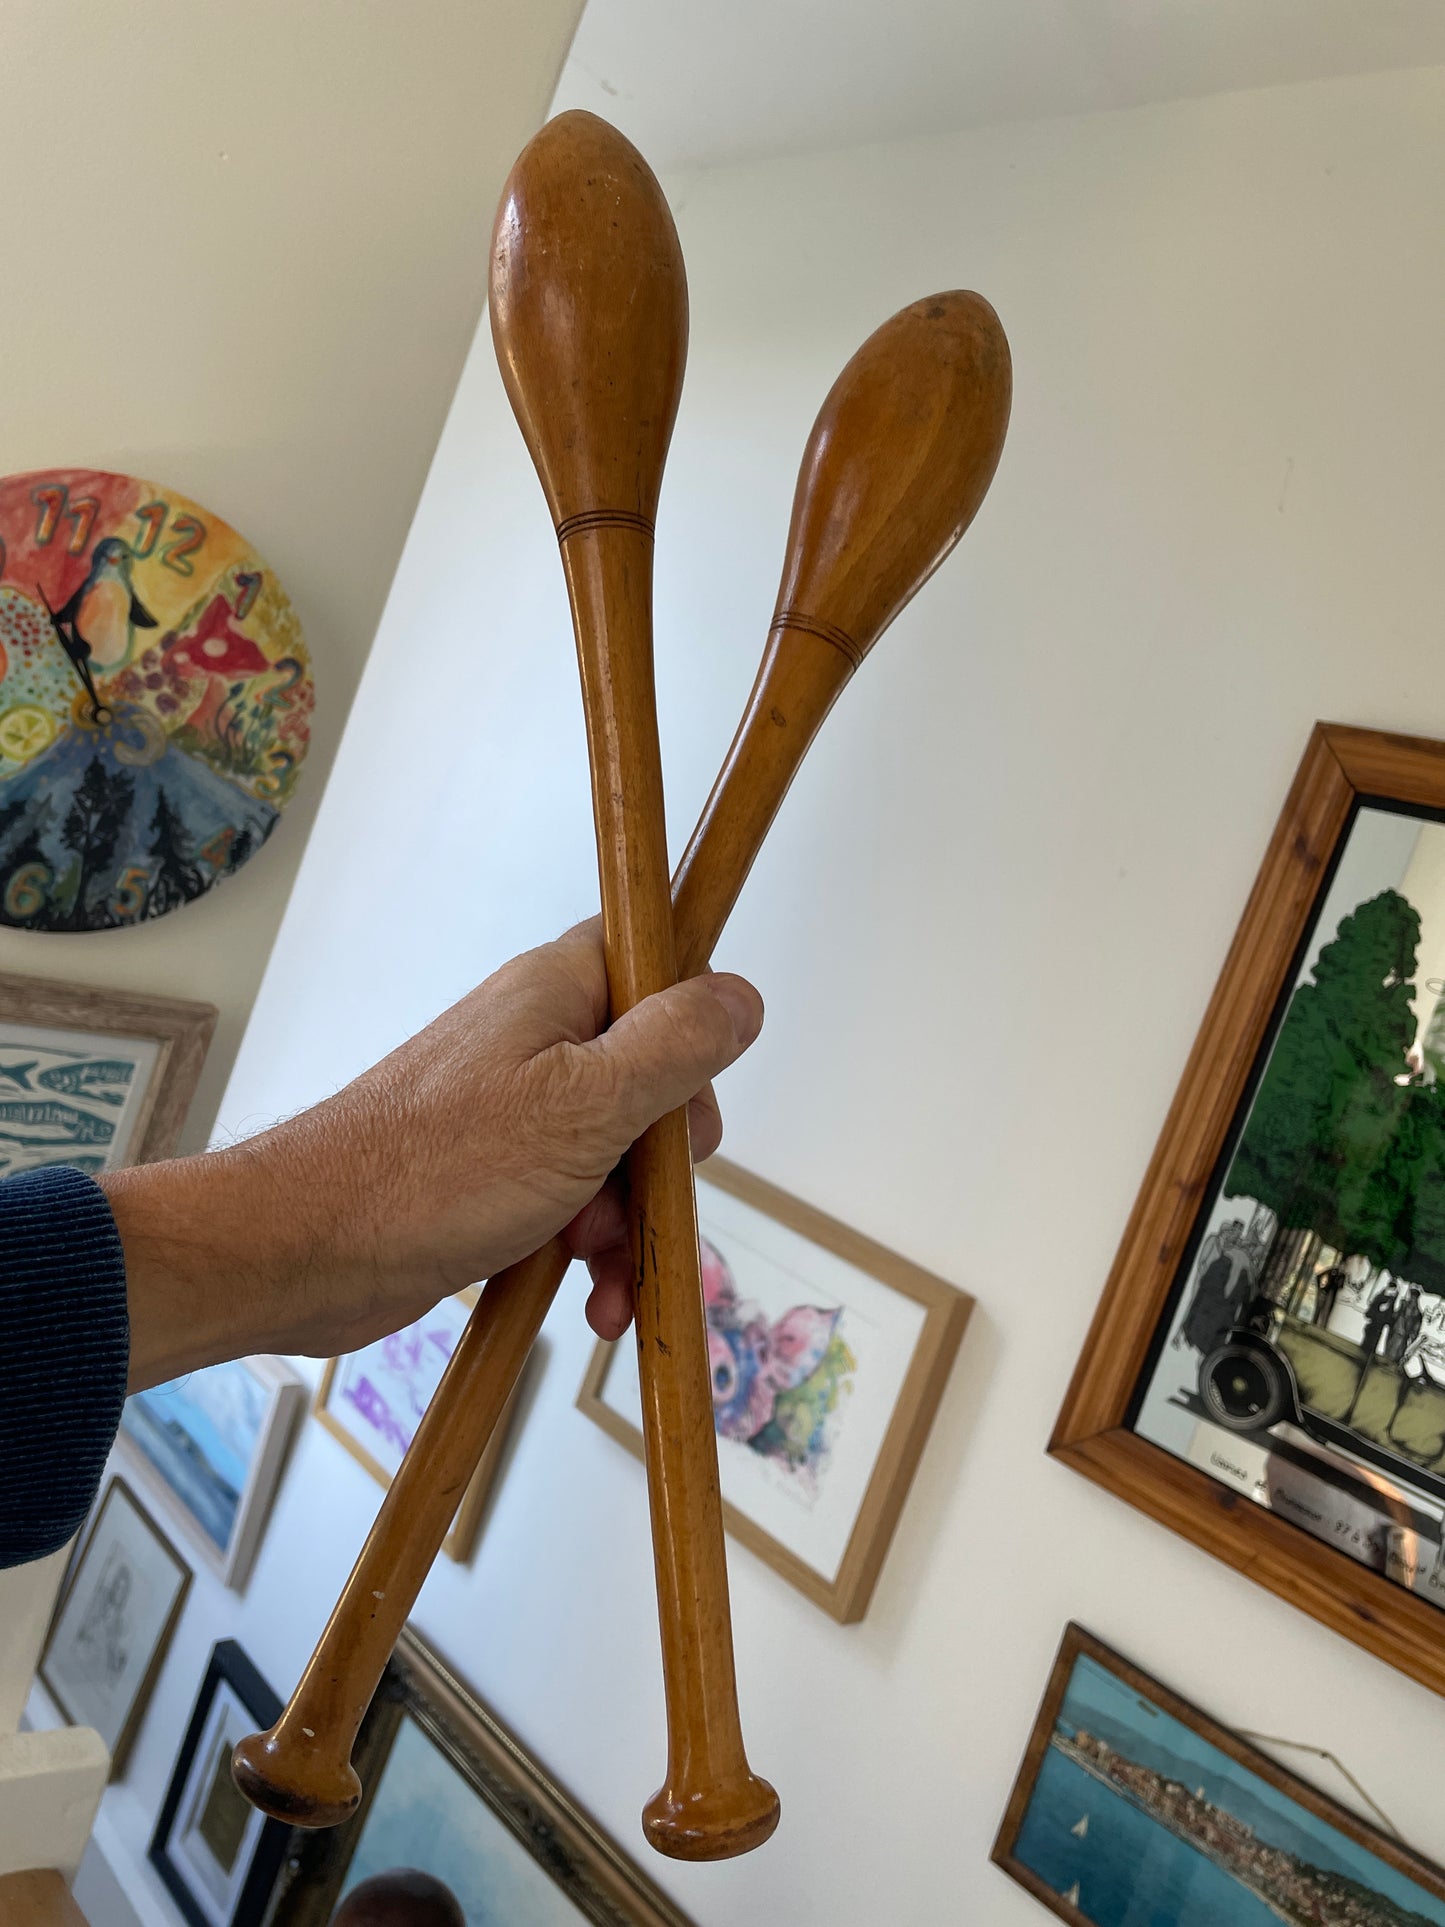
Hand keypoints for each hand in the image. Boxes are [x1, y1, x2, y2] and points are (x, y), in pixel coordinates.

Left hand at [107, 921, 762, 1388]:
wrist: (307, 1250)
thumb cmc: (437, 1169)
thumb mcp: (587, 1105)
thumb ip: (675, 1046)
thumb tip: (742, 994)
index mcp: (560, 990)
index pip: (662, 970)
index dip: (694, 1035)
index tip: (687, 1100)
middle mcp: (540, 1037)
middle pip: (655, 1080)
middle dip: (663, 1160)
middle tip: (638, 1201)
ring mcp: (515, 1108)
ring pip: (619, 1154)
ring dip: (630, 1224)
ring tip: (603, 1276)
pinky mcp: (494, 1173)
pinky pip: (574, 1202)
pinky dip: (591, 1252)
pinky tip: (594, 1302)